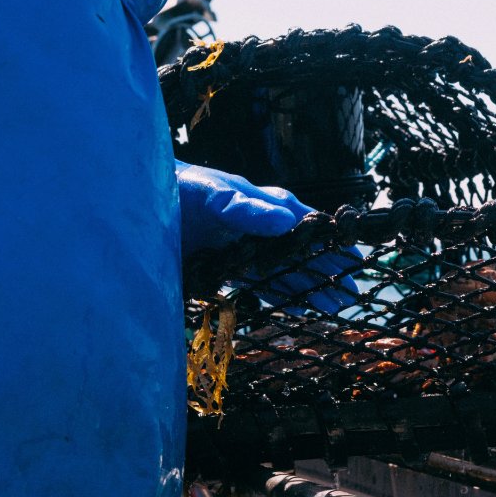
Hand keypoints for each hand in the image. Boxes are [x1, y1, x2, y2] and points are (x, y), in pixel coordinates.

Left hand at [176, 161, 358, 312]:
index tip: (355, 259)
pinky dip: (279, 295)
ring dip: (308, 287)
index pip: (307, 225)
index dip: (331, 243)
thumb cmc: (181, 190)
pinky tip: (296, 307)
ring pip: (284, 271)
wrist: (139, 200)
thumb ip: (246, 209)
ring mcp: (242, 248)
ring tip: (333, 307)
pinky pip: (260, 283)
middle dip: (327, 271)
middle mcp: (258, 228)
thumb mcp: (214, 196)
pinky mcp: (223, 267)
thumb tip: (286, 223)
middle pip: (301, 252)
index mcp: (264, 205)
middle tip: (352, 294)